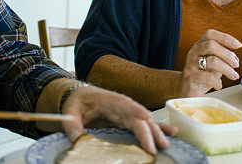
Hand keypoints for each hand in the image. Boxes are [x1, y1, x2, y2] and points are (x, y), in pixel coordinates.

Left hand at [61, 85, 176, 154]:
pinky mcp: (128, 119)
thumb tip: (76, 138)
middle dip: (149, 130)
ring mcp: (126, 112)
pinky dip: (157, 128)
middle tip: (157, 146)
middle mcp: (121, 105)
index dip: (135, 110)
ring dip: (156, 132)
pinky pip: (144, 124)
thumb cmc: (76, 101)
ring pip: (144, 122)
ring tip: (166, 143)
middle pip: (137, 117)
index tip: (146, 116)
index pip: (123, 103)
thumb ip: (72, 124)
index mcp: (107, 99)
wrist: (80, 96)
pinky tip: (171, 133)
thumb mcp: (70, 110)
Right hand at [177, 29, 241, 97]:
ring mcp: (191, 65)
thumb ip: (222, 58)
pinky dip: (218, 82)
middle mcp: (194, 52)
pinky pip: (208, 77)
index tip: (238, 45)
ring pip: (212, 61)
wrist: (185, 89)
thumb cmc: (201, 75)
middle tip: (236, 64)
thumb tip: (235, 59)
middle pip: (211, 45)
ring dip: (227, 69)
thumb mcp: (212, 63)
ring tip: (233, 76)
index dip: (225, 38)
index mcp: (199, 46)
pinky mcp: (190, 78)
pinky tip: (219, 85)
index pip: (210, 34)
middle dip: (227, 54)